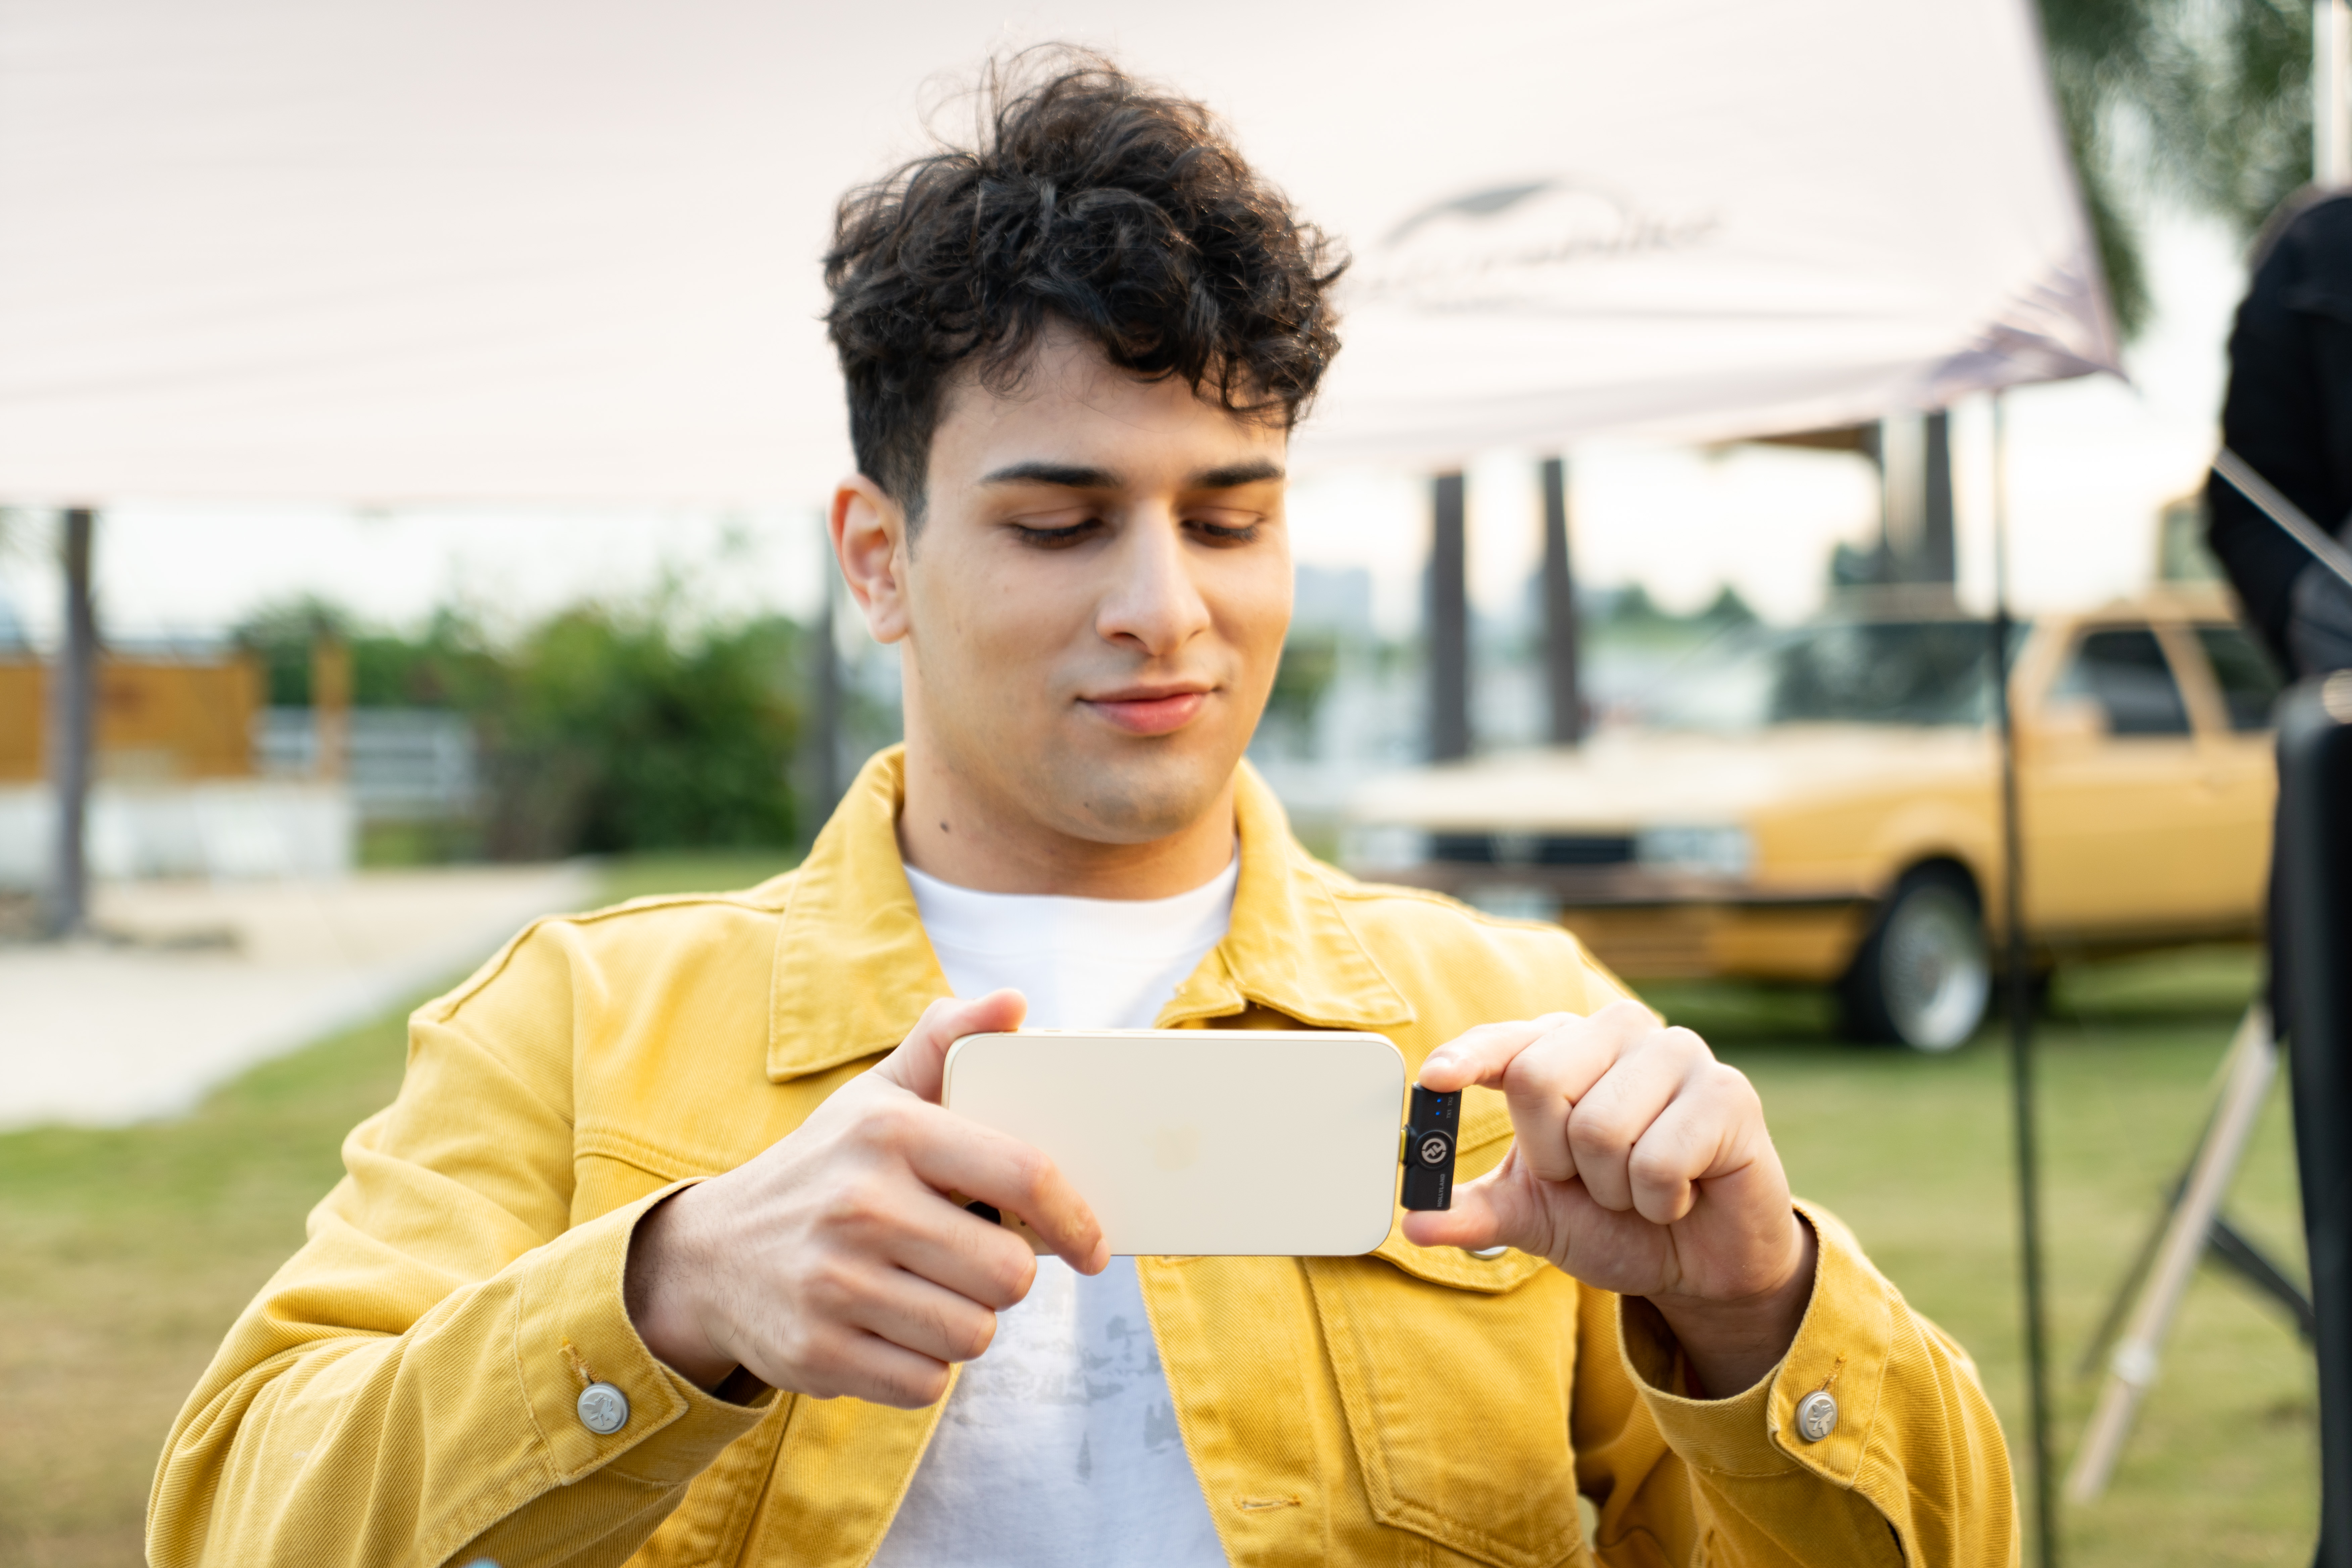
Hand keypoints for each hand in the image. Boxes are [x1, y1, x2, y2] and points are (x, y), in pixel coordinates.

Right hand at [624, 990, 1106, 1406]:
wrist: (710, 1254)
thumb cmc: (825, 1169)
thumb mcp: (876, 1097)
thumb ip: (947, 1040)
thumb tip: (1014, 1000)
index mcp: (889, 1133)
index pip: (1024, 1175)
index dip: (1076, 1217)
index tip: (1093, 1244)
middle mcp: (860, 1204)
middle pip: (1010, 1273)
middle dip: (1006, 1275)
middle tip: (973, 1260)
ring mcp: (834, 1282)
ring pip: (973, 1333)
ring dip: (965, 1321)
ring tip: (927, 1290)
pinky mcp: (816, 1351)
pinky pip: (927, 1382)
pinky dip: (923, 1365)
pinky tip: (891, 1328)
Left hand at [1401, 1001, 1814, 1395]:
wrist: (1701, 1262)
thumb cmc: (1615, 1219)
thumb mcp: (1534, 1215)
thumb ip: (1474, 1212)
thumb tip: (1413, 1220)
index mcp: (1563, 1048)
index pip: (1505, 1042)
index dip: (1468, 1057)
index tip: (1434, 1079)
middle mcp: (1617, 1033)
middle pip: (1537, 1080)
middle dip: (1554, 1158)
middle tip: (1590, 1180)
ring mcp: (1677, 1054)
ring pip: (1599, 1127)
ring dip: (1612, 1187)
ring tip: (1639, 1188)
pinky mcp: (1728, 1092)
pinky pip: (1661, 1159)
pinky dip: (1659, 1199)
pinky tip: (1682, 1195)